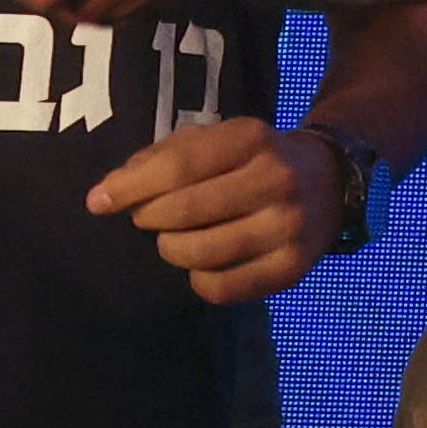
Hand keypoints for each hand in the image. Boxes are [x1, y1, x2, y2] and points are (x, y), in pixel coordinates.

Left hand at [92, 114, 335, 307]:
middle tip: (147, 219)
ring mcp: (288, 226)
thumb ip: (161, 158)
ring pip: (201, 253)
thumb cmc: (252, 159)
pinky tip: (201, 265)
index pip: (178, 167)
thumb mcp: (215, 139)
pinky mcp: (292, 267)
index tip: (97, 202)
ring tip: (173, 240)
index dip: (130, 188)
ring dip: (171, 249)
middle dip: (149, 219)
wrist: (329, 180)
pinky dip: (199, 281)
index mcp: (251, 138)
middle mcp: (275, 179)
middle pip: (185, 211)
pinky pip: (223, 288)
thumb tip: (106, 193)